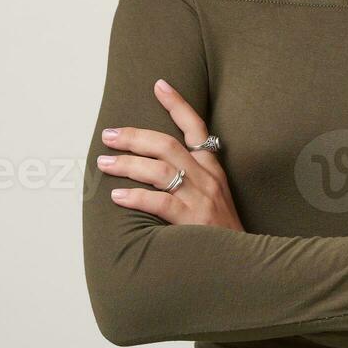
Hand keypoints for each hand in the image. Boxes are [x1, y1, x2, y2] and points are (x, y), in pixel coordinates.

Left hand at [96, 78, 243, 230]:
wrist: (244, 262)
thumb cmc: (221, 232)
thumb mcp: (215, 197)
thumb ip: (192, 180)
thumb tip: (156, 165)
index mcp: (212, 169)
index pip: (196, 127)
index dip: (177, 105)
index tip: (159, 85)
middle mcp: (207, 178)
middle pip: (167, 145)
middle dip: (134, 137)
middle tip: (109, 135)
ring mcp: (201, 198)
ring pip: (159, 170)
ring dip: (127, 164)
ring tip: (104, 163)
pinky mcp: (193, 221)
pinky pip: (160, 202)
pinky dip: (136, 197)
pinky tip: (117, 196)